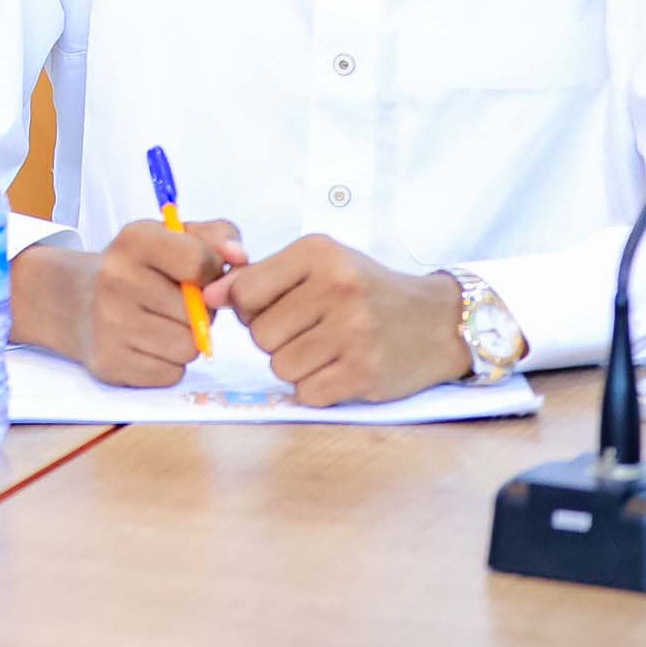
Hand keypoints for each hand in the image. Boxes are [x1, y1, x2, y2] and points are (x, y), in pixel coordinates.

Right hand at [39, 218, 240, 387]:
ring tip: (162, 324)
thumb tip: (241, 257)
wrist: (75, 301)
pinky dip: (168, 363)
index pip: (199, 262)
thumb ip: (218, 235)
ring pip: (188, 348)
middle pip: (197, 314)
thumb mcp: (174, 236)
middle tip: (176, 304)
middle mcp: (114, 278)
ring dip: (185, 340)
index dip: (210, 272)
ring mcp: (107, 323)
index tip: (196, 273)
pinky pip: (170, 374)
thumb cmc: (141, 268)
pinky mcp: (108, 362)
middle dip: (198, 313)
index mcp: (133, 240)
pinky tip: (148, 345)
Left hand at [204, 235, 470, 404]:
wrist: (438, 321)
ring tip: (325, 348)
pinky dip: (315, 386)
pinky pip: (306, 392)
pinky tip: (338, 368)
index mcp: (319, 254)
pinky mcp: (365, 374)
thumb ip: (259, 277)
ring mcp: (354, 334)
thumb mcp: (318, 264)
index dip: (248, 307)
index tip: (270, 307)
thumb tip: (207, 296)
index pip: (245, 291)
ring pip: (279, 366)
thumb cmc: (366, 289)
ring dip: (294, 364)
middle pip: (260, 334)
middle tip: (307, 330)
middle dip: (275, 338)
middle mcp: (338, 289)